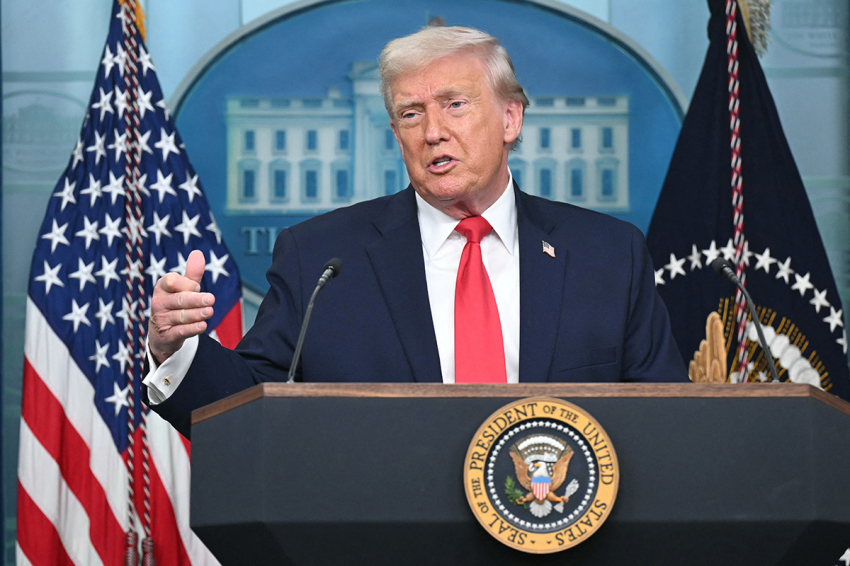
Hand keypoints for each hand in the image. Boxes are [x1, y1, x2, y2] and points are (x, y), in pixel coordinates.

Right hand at [148, 250, 215, 364]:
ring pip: (181, 316)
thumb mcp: (184, 288)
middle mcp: (159, 302)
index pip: (172, 282)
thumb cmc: (176, 304)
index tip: (197, 287)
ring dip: (196, 314)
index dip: (186, 284)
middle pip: (179, 299)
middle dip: (195, 299)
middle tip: (211, 299)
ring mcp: (162, 319)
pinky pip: (180, 331)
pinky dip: (192, 329)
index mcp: (162, 287)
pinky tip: (203, 326)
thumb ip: (192, 273)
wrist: (163, 332)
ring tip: (209, 312)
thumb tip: (198, 253)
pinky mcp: (167, 335)